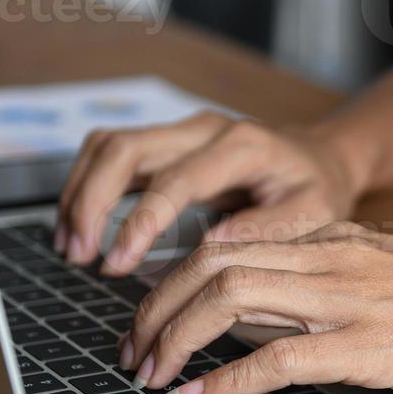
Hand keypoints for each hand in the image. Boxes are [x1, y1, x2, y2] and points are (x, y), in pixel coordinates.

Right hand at [54, 111, 364, 275]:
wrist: (321, 157)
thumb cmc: (318, 188)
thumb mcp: (314, 214)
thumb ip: (266, 229)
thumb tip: (209, 249)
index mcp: (241, 146)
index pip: (174, 180)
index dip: (138, 222)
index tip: (116, 264)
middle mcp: (204, 129)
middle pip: (124, 149)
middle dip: (90, 202)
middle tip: (79, 255)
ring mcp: (182, 131)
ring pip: (108, 145)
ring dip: (80, 193)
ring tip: (71, 247)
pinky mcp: (168, 143)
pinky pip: (113, 154)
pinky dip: (87, 187)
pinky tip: (81, 228)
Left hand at [118, 223, 392, 393]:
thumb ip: (338, 287)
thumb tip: (280, 317)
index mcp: (337, 241)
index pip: (230, 246)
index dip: (174, 282)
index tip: (152, 321)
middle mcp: (334, 258)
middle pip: (211, 265)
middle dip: (154, 309)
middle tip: (132, 353)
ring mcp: (350, 299)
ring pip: (230, 298)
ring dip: (175, 339)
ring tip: (151, 375)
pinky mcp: (372, 345)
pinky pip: (278, 357)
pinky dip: (227, 379)